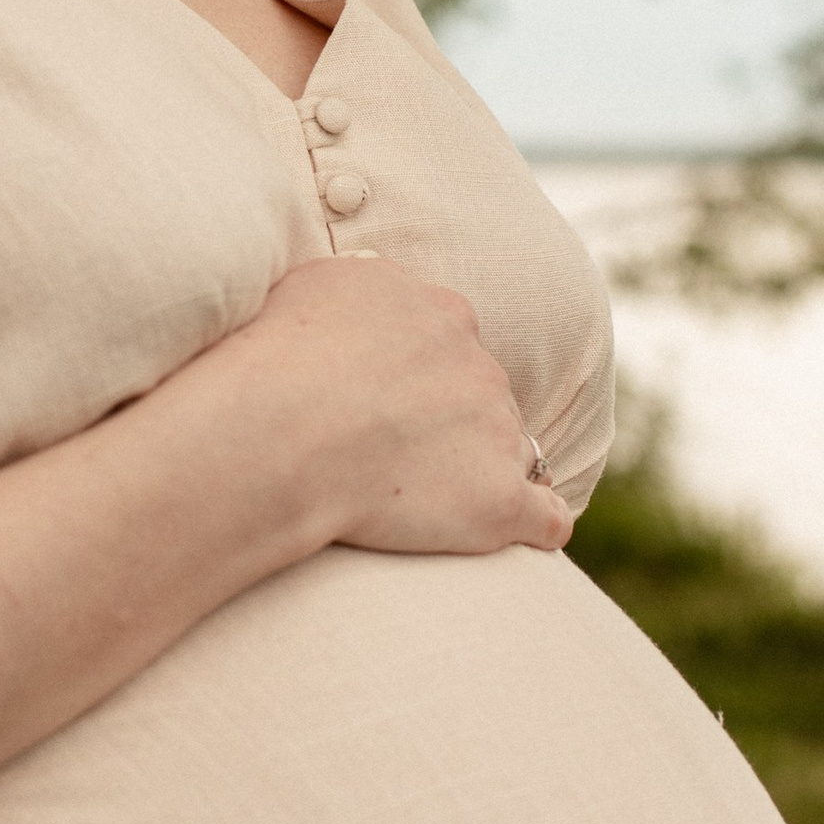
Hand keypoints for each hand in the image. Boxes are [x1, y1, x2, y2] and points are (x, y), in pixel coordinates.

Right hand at [188, 255, 568, 565]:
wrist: (284, 426)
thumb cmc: (277, 356)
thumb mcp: (316, 284)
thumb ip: (359, 285)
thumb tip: (368, 288)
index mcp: (437, 311)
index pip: (446, 339)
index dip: (418, 373)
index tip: (382, 401)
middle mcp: (477, 363)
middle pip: (480, 391)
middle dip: (450, 419)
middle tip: (392, 454)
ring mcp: (496, 429)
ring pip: (510, 447)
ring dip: (480, 469)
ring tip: (430, 503)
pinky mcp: (499, 499)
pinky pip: (545, 516)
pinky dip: (536, 525)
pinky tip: (522, 539)